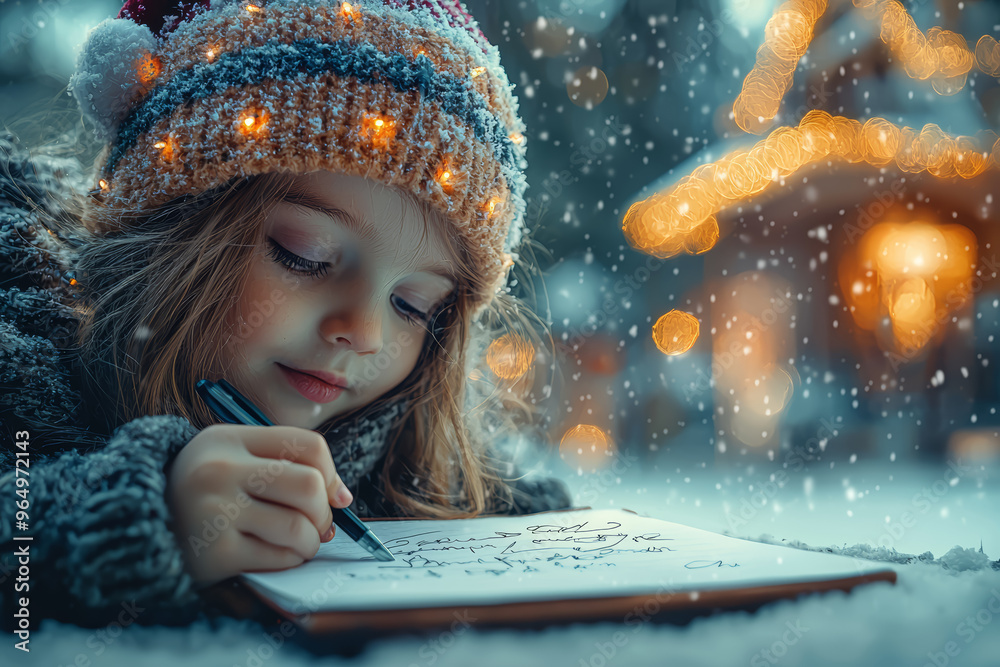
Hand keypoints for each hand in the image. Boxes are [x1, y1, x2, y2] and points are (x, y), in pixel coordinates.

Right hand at [165, 424, 354, 586]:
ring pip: (299, 527)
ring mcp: (214, 512)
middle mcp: (219, 470)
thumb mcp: (231, 461)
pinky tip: (274, 555)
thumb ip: (284, 466)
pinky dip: (289, 560)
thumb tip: (342, 498)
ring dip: (310, 542)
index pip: (308, 445)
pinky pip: (279, 557)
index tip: (331, 494)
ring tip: (297, 542)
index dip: (331, 473)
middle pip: (309, 486)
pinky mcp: (214, 554)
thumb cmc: (200, 494)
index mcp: (228, 439)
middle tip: (315, 524)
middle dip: (324, 512)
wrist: (134, 530)